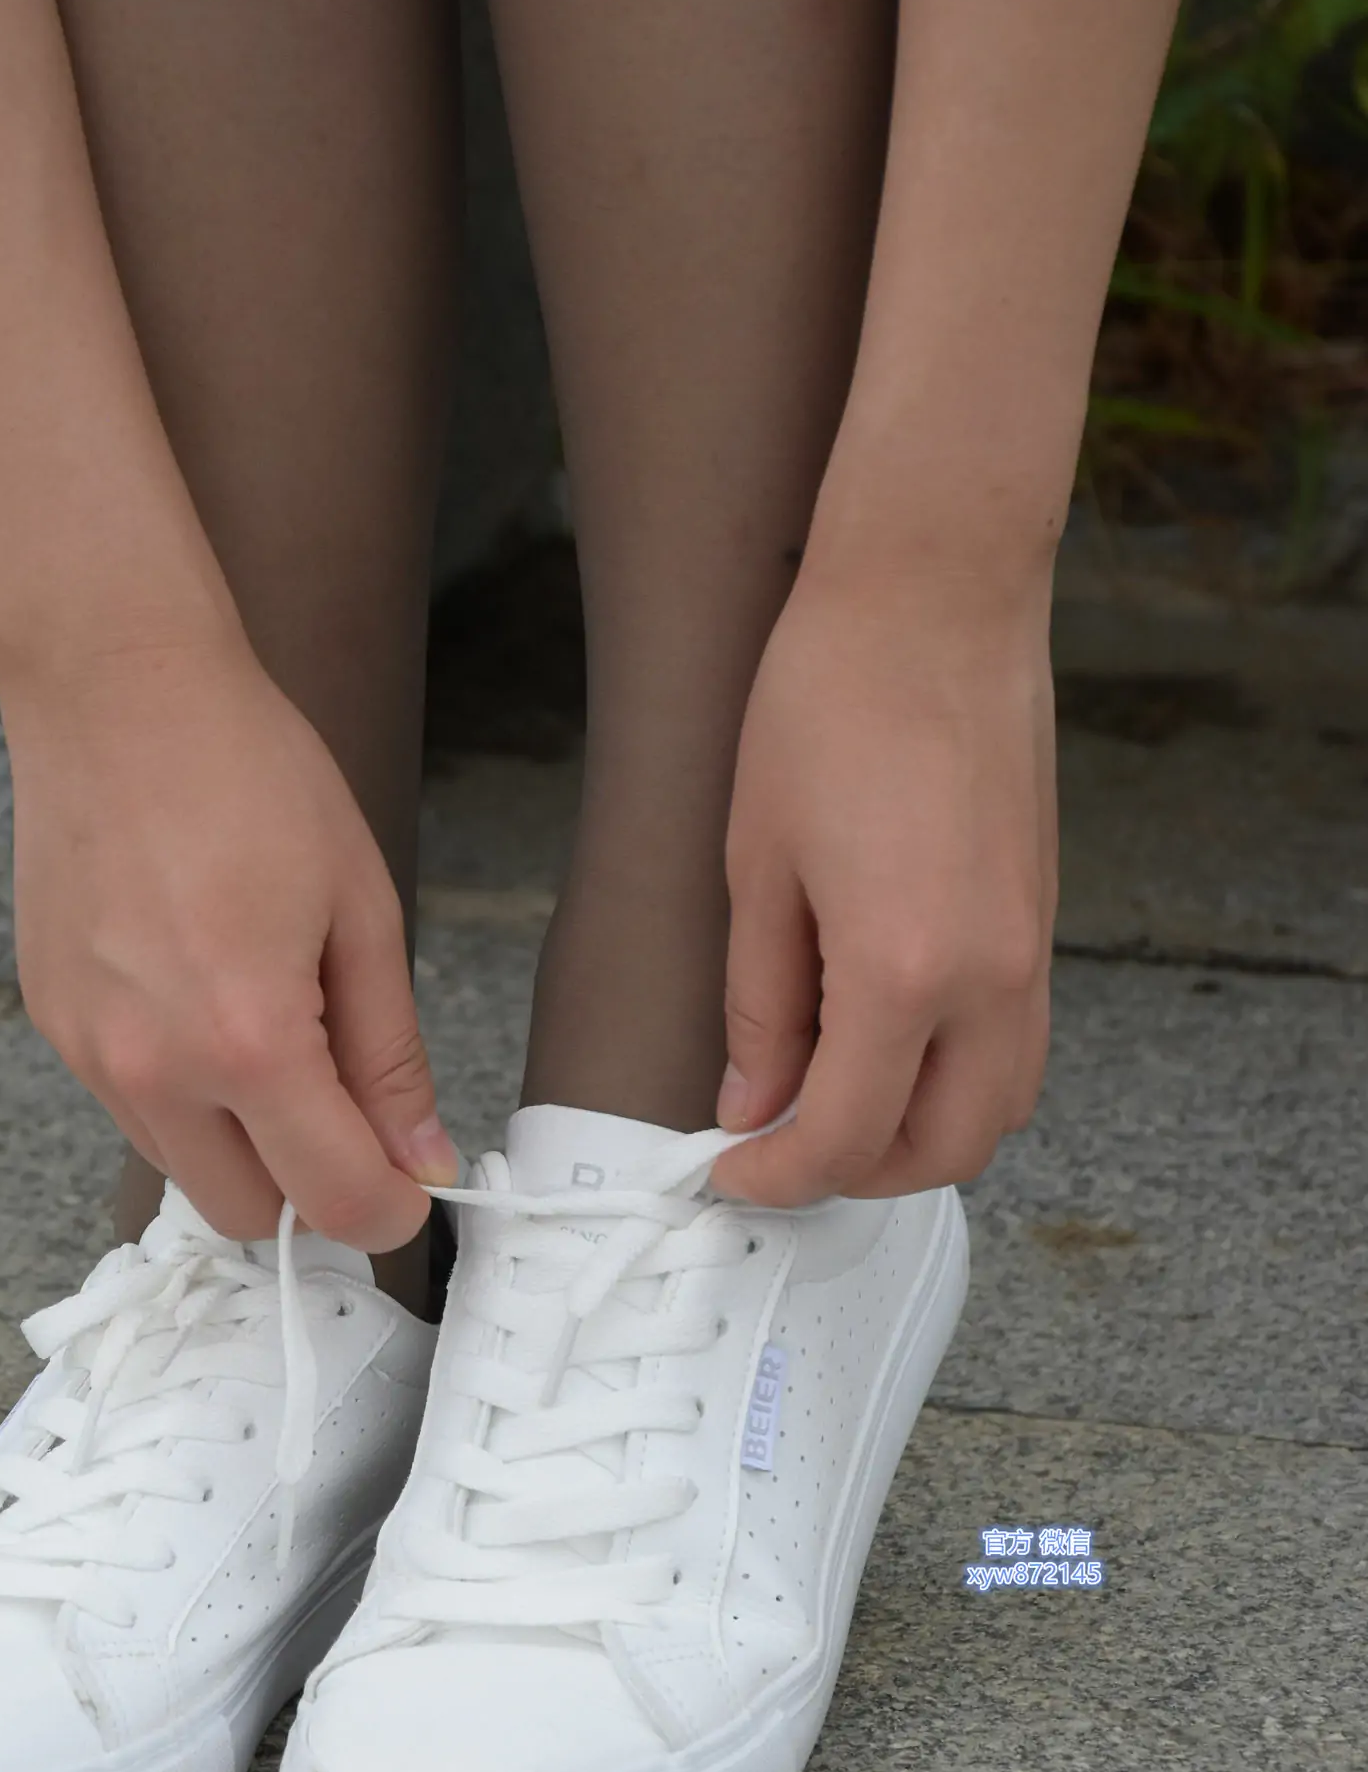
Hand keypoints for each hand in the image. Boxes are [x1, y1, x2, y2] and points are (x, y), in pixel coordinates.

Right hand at [0, 630, 455, 1248]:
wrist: (116, 691)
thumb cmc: (248, 775)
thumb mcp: (360, 912)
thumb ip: (390, 1055)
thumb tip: (421, 1154)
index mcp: (249, 1042)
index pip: (333, 1200)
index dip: (390, 1207)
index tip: (412, 1181)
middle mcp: (154, 1068)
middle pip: (248, 1214)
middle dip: (308, 1187)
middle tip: (348, 1112)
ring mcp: (90, 1053)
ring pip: (183, 1169)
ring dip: (240, 1144)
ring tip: (269, 1032)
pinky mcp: (53, 1025)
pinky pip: (130, 1109)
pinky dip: (182, 1094)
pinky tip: (203, 1001)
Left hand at [714, 561, 1055, 1205]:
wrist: (932, 596)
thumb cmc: (829, 703)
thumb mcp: (757, 868)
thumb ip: (760, 1005)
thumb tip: (752, 1101)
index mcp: (903, 971)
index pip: (846, 1137)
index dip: (778, 1175)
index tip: (728, 1169)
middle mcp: (989, 978)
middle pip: (947, 1150)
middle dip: (857, 1173)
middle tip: (778, 1147)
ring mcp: (1031, 952)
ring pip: (999, 1108)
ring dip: (919, 1134)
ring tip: (830, 1101)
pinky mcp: (1042, 921)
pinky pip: (1016, 1046)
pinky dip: (956, 1077)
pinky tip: (883, 1043)